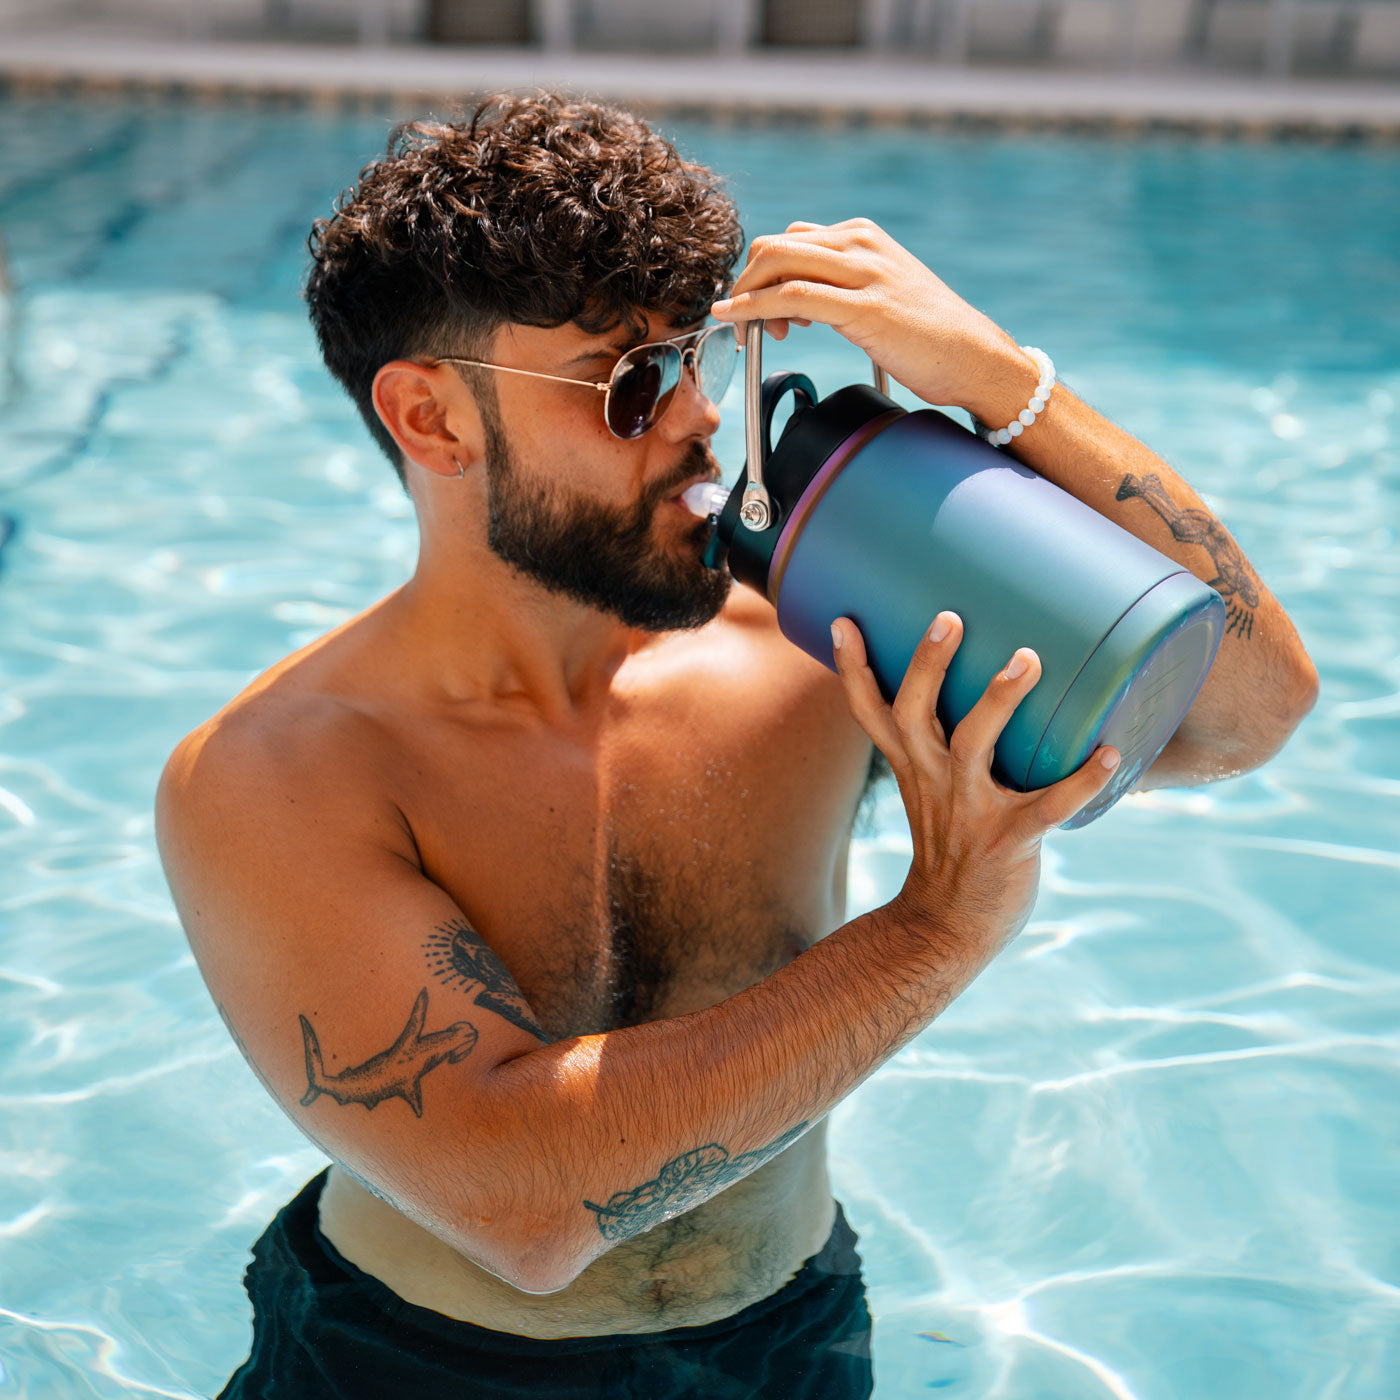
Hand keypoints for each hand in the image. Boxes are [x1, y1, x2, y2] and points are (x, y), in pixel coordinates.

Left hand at [711, 219, 1030, 418]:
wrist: (976, 357)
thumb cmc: (930, 336)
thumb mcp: (881, 293)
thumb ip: (843, 284)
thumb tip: (796, 301)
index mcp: (862, 235)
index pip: (790, 240)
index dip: (762, 275)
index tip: (759, 312)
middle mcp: (861, 243)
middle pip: (774, 247)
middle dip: (745, 284)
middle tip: (742, 323)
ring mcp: (864, 272)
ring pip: (777, 264)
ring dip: (746, 298)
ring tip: (745, 333)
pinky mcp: (865, 307)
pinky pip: (792, 296)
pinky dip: (754, 308)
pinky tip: (736, 321)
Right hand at [830, 611, 1120, 953]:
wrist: (948, 926)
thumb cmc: (951, 844)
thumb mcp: (930, 790)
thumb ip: (945, 743)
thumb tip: (993, 675)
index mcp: (912, 765)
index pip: (870, 712)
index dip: (853, 668)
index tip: (845, 621)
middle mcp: (933, 780)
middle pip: (914, 713)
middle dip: (927, 665)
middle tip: (949, 619)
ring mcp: (969, 810)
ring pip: (973, 747)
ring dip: (997, 701)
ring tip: (1026, 659)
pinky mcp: (1010, 840)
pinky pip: (1047, 808)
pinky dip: (1080, 782)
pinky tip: (1109, 756)